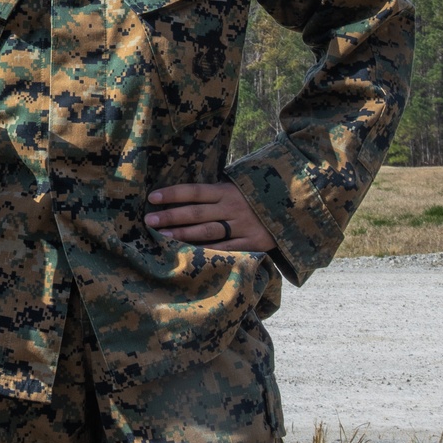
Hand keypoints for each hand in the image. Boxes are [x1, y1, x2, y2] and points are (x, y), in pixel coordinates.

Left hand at [145, 181, 275, 251]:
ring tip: (163, 237)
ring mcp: (242, 226)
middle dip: (171, 216)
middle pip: (196, 212)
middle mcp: (232, 207)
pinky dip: (210, 253)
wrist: (293, 206)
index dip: (173, 194)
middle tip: (149, 220)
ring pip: (208, 232)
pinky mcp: (253, 243)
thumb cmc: (257, 196)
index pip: (194, 191)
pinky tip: (192, 255)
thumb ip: (216, 192)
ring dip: (184, 235)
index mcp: (227, 190)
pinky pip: (227, 250)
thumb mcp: (238, 187)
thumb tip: (185, 195)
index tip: (152, 197)